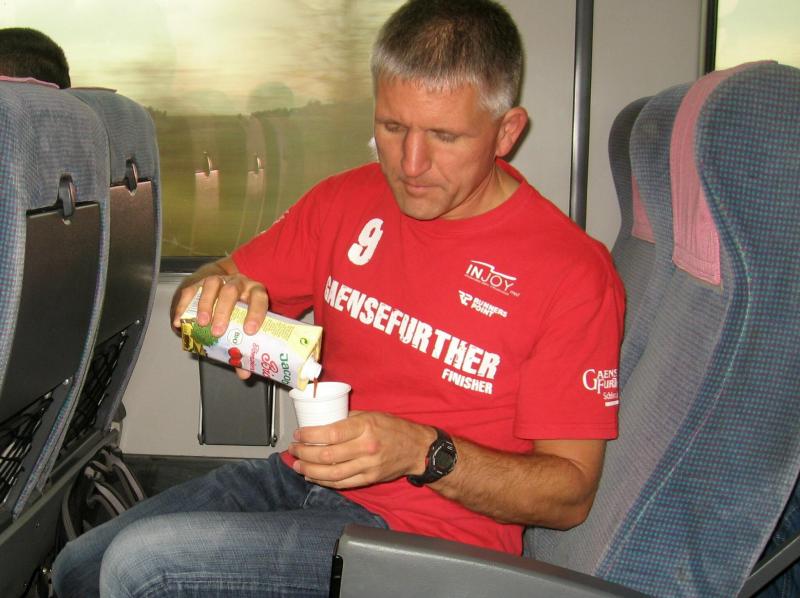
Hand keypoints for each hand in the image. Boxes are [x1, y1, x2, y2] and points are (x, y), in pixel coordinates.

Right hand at [170, 259, 268, 379]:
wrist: (225, 288)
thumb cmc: (240, 312)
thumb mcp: (245, 324)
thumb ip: (244, 347)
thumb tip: (244, 373)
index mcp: (255, 292)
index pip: (260, 298)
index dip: (256, 313)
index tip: (249, 330)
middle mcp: (239, 282)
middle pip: (232, 290)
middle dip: (224, 311)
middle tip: (218, 331)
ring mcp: (219, 279)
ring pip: (212, 284)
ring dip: (206, 304)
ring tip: (201, 323)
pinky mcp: (200, 281)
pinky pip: (191, 289)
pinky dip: (184, 305)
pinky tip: (180, 320)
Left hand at [287, 411, 435, 488]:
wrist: (417, 448)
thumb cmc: (394, 429)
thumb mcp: (372, 414)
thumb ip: (348, 419)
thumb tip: (324, 422)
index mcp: (365, 427)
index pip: (331, 434)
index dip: (310, 436)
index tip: (298, 435)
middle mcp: (366, 447)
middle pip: (327, 456)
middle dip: (304, 454)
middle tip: (294, 450)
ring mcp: (368, 466)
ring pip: (332, 473)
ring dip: (310, 470)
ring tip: (298, 465)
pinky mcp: (369, 478)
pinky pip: (342, 483)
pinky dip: (324, 481)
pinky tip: (313, 477)